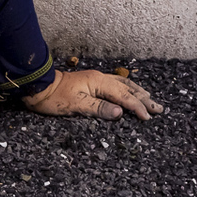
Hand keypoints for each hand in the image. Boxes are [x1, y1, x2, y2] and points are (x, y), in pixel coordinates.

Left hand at [23, 69, 162, 119]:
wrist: (38, 86)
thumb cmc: (53, 97)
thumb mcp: (75, 105)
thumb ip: (98, 108)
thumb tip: (120, 113)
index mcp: (98, 83)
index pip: (123, 96)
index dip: (137, 107)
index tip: (148, 117)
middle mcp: (100, 79)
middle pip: (127, 89)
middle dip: (144, 99)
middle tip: (159, 108)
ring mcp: (96, 80)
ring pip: (123, 85)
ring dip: (137, 93)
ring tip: (150, 98)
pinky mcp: (91, 83)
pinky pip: (115, 85)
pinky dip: (126, 90)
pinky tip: (129, 92)